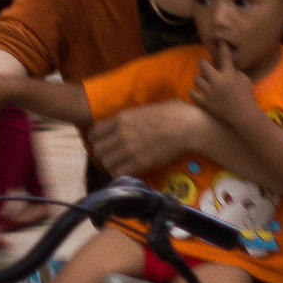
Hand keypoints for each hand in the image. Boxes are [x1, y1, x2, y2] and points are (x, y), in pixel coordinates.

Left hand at [88, 99, 210, 177]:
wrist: (187, 126)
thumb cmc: (172, 113)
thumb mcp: (144, 109)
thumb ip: (129, 118)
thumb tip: (123, 124)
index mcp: (121, 118)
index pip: (95, 132)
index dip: (97, 139)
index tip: (104, 143)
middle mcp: (121, 133)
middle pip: (98, 149)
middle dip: (103, 153)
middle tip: (112, 156)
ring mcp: (129, 149)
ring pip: (106, 162)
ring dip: (111, 165)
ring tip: (120, 164)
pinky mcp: (140, 162)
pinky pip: (118, 173)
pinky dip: (121, 173)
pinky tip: (128, 171)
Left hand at [190, 44, 260, 129]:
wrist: (243, 114)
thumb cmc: (246, 96)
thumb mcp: (244, 79)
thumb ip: (235, 69)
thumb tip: (229, 60)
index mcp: (229, 74)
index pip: (224, 56)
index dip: (222, 47)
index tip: (219, 41)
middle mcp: (217, 81)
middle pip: (202, 65)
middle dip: (204, 64)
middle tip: (206, 66)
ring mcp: (209, 92)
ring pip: (196, 79)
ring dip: (201, 79)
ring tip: (205, 82)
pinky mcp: (204, 102)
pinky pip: (192, 93)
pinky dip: (195, 92)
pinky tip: (199, 91)